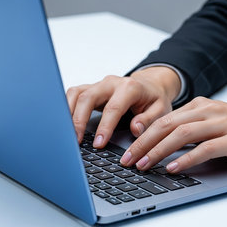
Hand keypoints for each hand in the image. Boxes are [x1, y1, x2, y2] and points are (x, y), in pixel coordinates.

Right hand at [66, 66, 180, 146]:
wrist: (150, 85)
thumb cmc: (154, 99)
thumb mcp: (161, 110)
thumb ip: (149, 120)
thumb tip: (135, 129)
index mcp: (130, 87)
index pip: (113, 107)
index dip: (104, 126)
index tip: (98, 143)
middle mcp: (111, 83)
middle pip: (88, 97)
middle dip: (79, 120)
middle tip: (76, 141)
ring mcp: (99, 85)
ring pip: (77, 93)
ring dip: (68, 113)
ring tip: (66, 134)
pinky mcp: (91, 89)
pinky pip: (74, 94)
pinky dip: (66, 107)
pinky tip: (65, 123)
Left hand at [120, 96, 226, 171]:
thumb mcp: (208, 121)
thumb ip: (187, 126)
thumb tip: (156, 142)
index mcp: (198, 106)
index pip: (163, 119)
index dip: (142, 136)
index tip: (128, 151)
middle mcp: (207, 111)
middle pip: (167, 125)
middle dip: (144, 143)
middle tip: (128, 160)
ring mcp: (221, 123)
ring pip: (182, 135)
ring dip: (159, 151)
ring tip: (144, 165)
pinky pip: (206, 148)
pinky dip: (187, 159)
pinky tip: (174, 169)